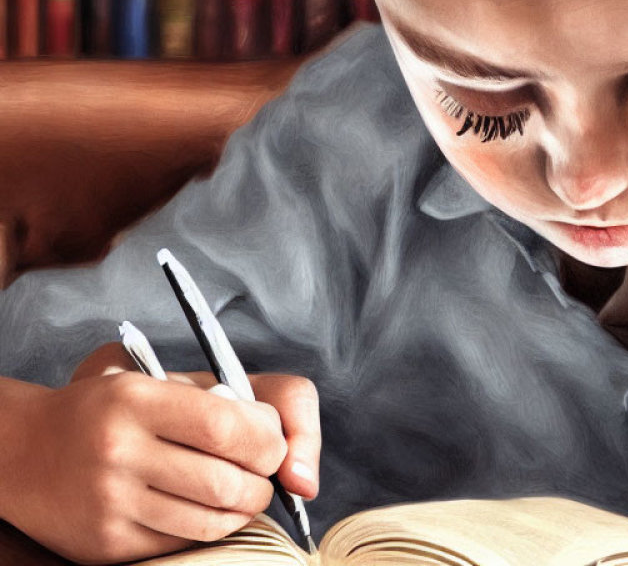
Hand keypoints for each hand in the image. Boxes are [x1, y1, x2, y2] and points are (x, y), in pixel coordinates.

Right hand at [5, 344, 319, 564]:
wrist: (25, 448)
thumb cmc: (116, 410)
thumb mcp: (164, 384)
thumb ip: (236, 405)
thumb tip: (300, 470)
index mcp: (138, 399)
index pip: (228, 426)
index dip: (268, 440)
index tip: (272, 443)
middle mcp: (119, 449)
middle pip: (227, 482)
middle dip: (263, 482)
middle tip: (262, 473)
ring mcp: (109, 501)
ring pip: (211, 521)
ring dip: (242, 510)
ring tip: (239, 491)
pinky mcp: (105, 543)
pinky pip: (181, 542)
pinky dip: (206, 529)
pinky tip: (200, 508)